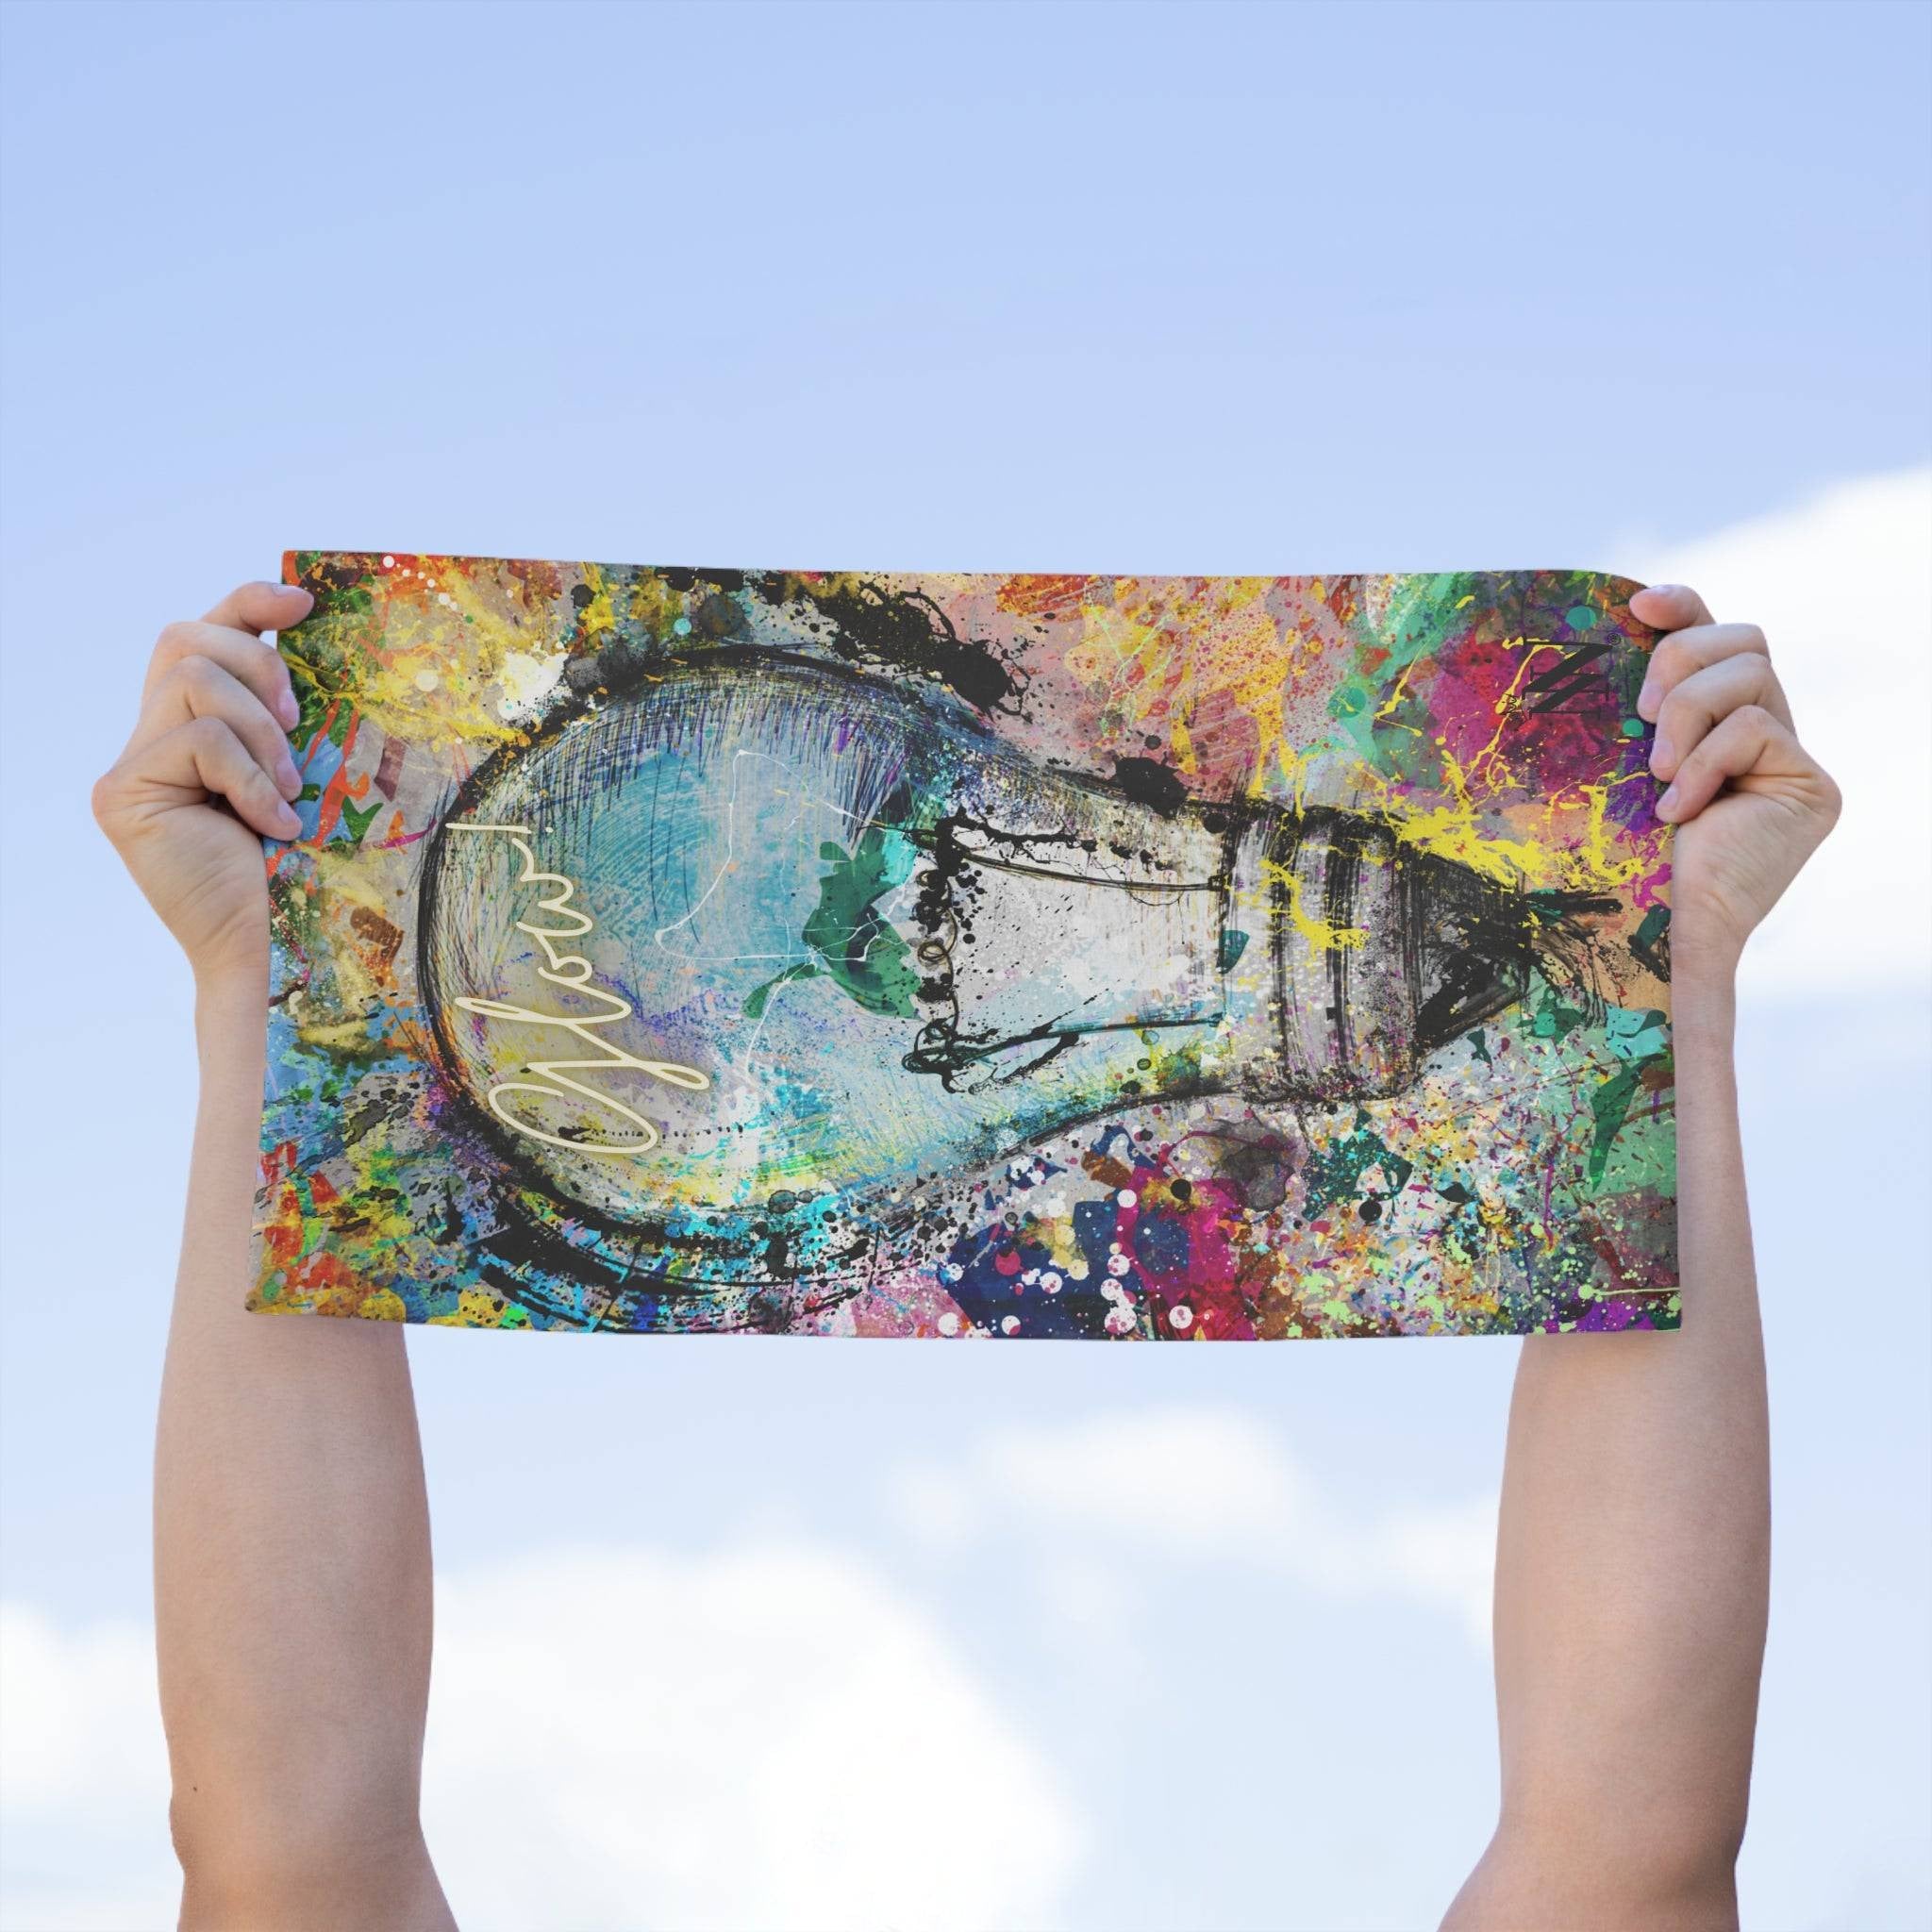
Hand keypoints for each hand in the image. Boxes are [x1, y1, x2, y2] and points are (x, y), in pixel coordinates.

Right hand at [92, 580, 314, 988]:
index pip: (201, 634)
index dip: (247, 602)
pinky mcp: (124, 793)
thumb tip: (318, 641)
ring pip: (192, 679)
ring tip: (287, 790)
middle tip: (300, 724)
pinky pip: (200, 740)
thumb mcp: (298, 774)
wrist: (263, 947)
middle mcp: (148, 737)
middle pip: (184, 638)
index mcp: (189, 726)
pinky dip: (249, 779)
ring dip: (260, 731)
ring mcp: (129, 766)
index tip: (304, 601)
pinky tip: (271, 826)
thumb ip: (286, 719)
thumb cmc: (293, 868)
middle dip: (258, 664)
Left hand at [1631, 582, 1840, 980]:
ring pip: (1751, 672)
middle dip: (1680, 661)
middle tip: (1637, 717)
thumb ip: (1638, 704)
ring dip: (1687, 713)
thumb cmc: (1620, 856)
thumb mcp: (1618, 763)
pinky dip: (1706, 762)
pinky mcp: (1812, 787)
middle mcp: (1764, 732)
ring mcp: (1792, 759)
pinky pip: (1755, 727)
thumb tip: (1624, 615)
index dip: (1683, 606)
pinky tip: (1680, 811)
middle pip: (1744, 638)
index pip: (1716, 634)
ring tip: (1657, 775)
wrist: (1654, 933)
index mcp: (1715, 721)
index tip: (1635, 603)